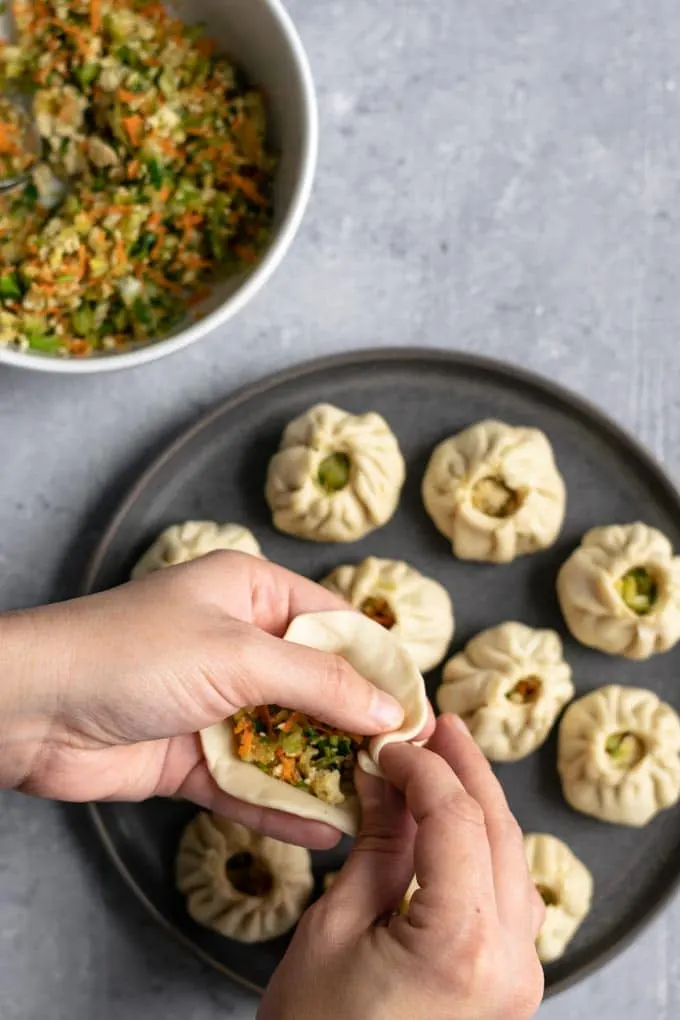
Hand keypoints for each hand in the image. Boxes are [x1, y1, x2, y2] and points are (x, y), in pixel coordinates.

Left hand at [0, 551, 408, 848]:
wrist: (32, 708)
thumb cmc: (131, 653)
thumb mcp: (239, 655)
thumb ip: (319, 684)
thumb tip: (390, 708)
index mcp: (251, 594)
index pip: (335, 626)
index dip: (380, 667)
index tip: (420, 709)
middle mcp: (240, 645)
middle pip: (316, 688)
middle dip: (356, 728)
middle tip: (404, 768)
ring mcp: (216, 703)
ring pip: (287, 741)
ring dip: (324, 774)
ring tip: (375, 808)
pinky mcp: (193, 756)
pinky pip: (250, 782)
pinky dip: (282, 806)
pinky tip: (322, 832)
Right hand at [260, 715, 544, 1019]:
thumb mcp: (333, 928)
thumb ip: (375, 845)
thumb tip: (385, 777)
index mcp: (462, 943)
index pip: (457, 818)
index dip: (423, 767)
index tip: (391, 743)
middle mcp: (510, 959)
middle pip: (500, 831)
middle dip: (467, 769)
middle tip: (437, 725)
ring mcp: (519, 977)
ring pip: (513, 860)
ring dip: (479, 805)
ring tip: (444, 762)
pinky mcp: (510, 985)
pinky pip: (509, 897)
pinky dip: (483, 849)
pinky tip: (455, 824)